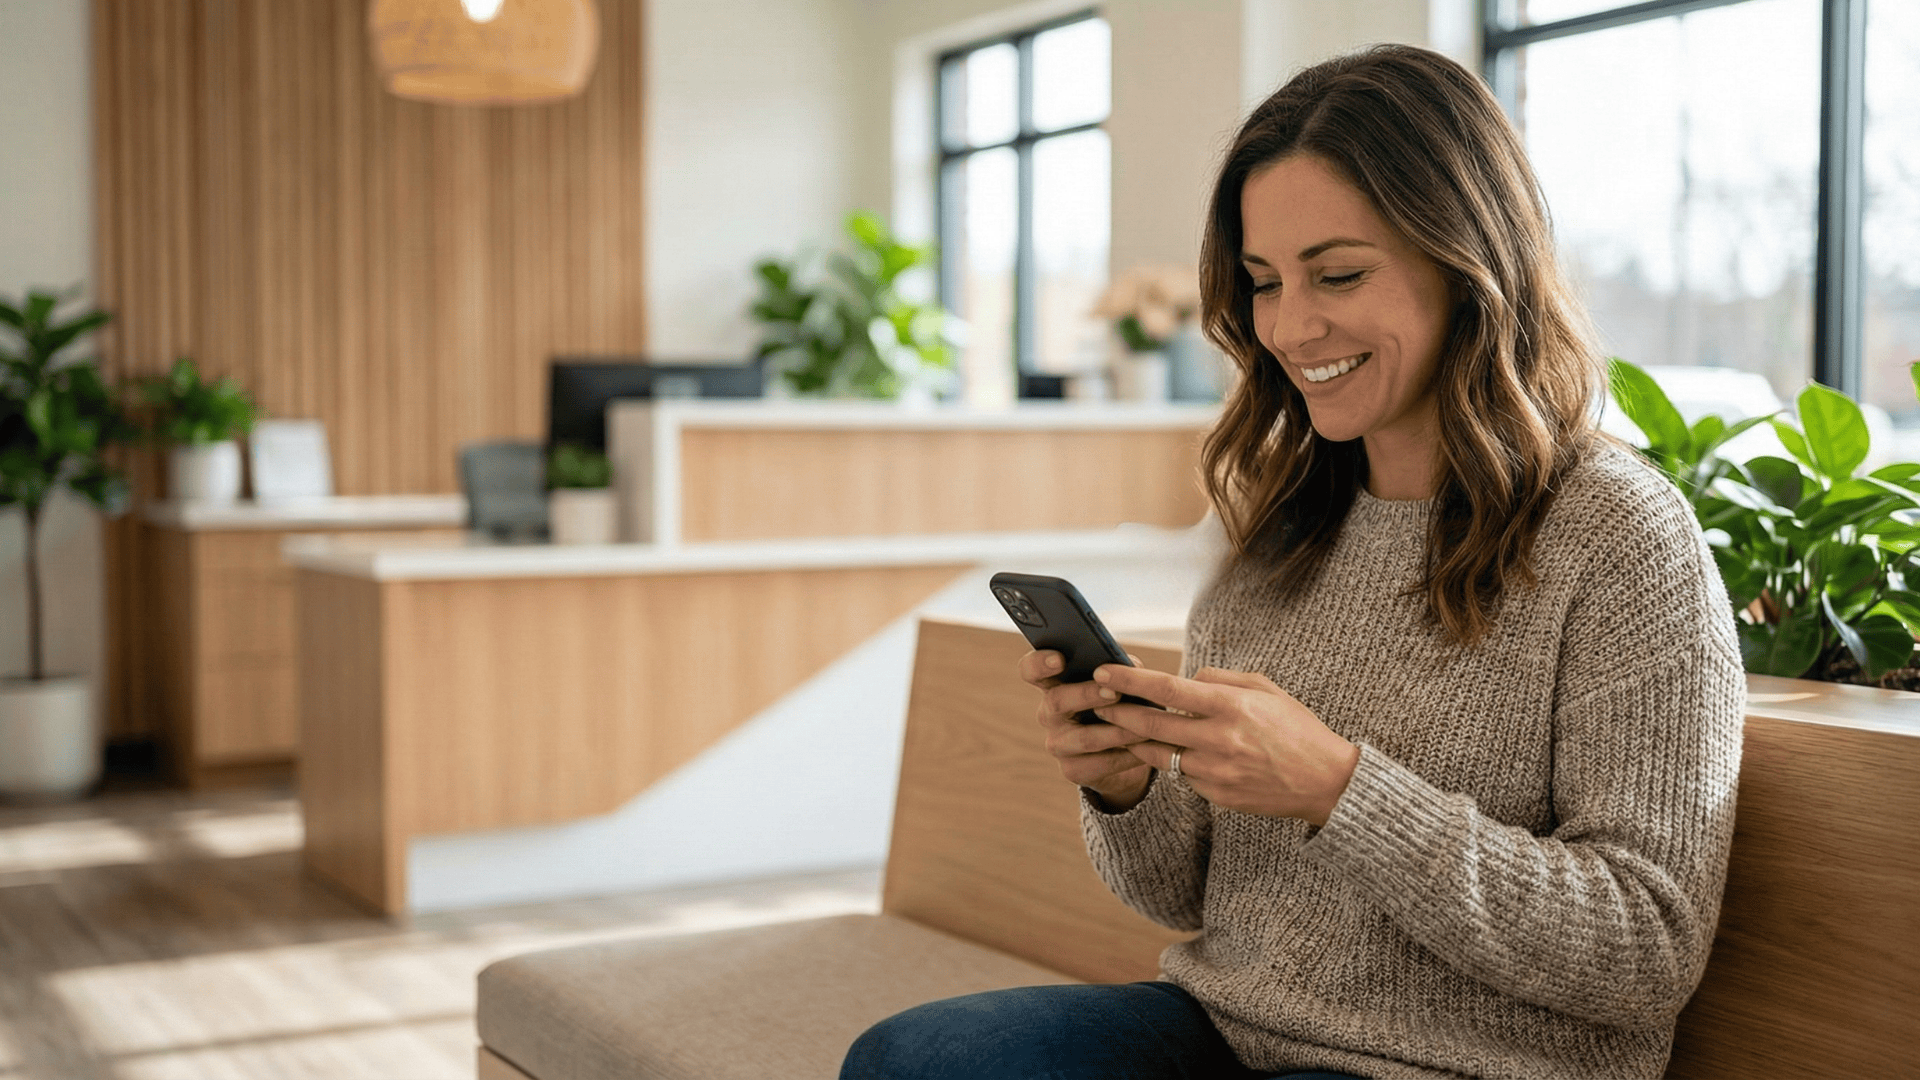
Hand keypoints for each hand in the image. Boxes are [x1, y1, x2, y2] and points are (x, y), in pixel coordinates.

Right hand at [1018, 650, 1154, 811]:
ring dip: (1117, 731)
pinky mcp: (1073, 770)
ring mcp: (1058, 744)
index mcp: (1054, 684)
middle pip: (1057, 701)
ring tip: (1143, 727)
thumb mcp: (1119, 683)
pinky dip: (1128, 755)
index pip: (1032, 670)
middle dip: (1087, 695)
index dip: (1040, 663)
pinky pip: (1101, 763)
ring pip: (1084, 737)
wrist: (1125, 752)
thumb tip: (1131, 666)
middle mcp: (1049, 713)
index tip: (1059, 659)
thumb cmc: (1119, 705)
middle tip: (1114, 692)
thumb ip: (1120, 670)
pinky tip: (1146, 749)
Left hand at [1089, 664, 1360, 825]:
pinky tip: (1170, 752)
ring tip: (1122, 727)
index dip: (1129, 680)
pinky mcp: (1216, 795)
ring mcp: (1216, 771)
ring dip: (1137, 740)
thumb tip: (1185, 679)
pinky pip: (1183, 775)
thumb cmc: (1296, 729)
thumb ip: (1220, 680)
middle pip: (1151, 724)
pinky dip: (1174, 762)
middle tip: (1098, 703)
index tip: (1103, 672)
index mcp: (1231, 705)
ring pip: (1160, 754)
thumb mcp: (1265, 689)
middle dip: (1118, 712)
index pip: (1166, 688)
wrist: (1325, 782)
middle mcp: (1219, 739)